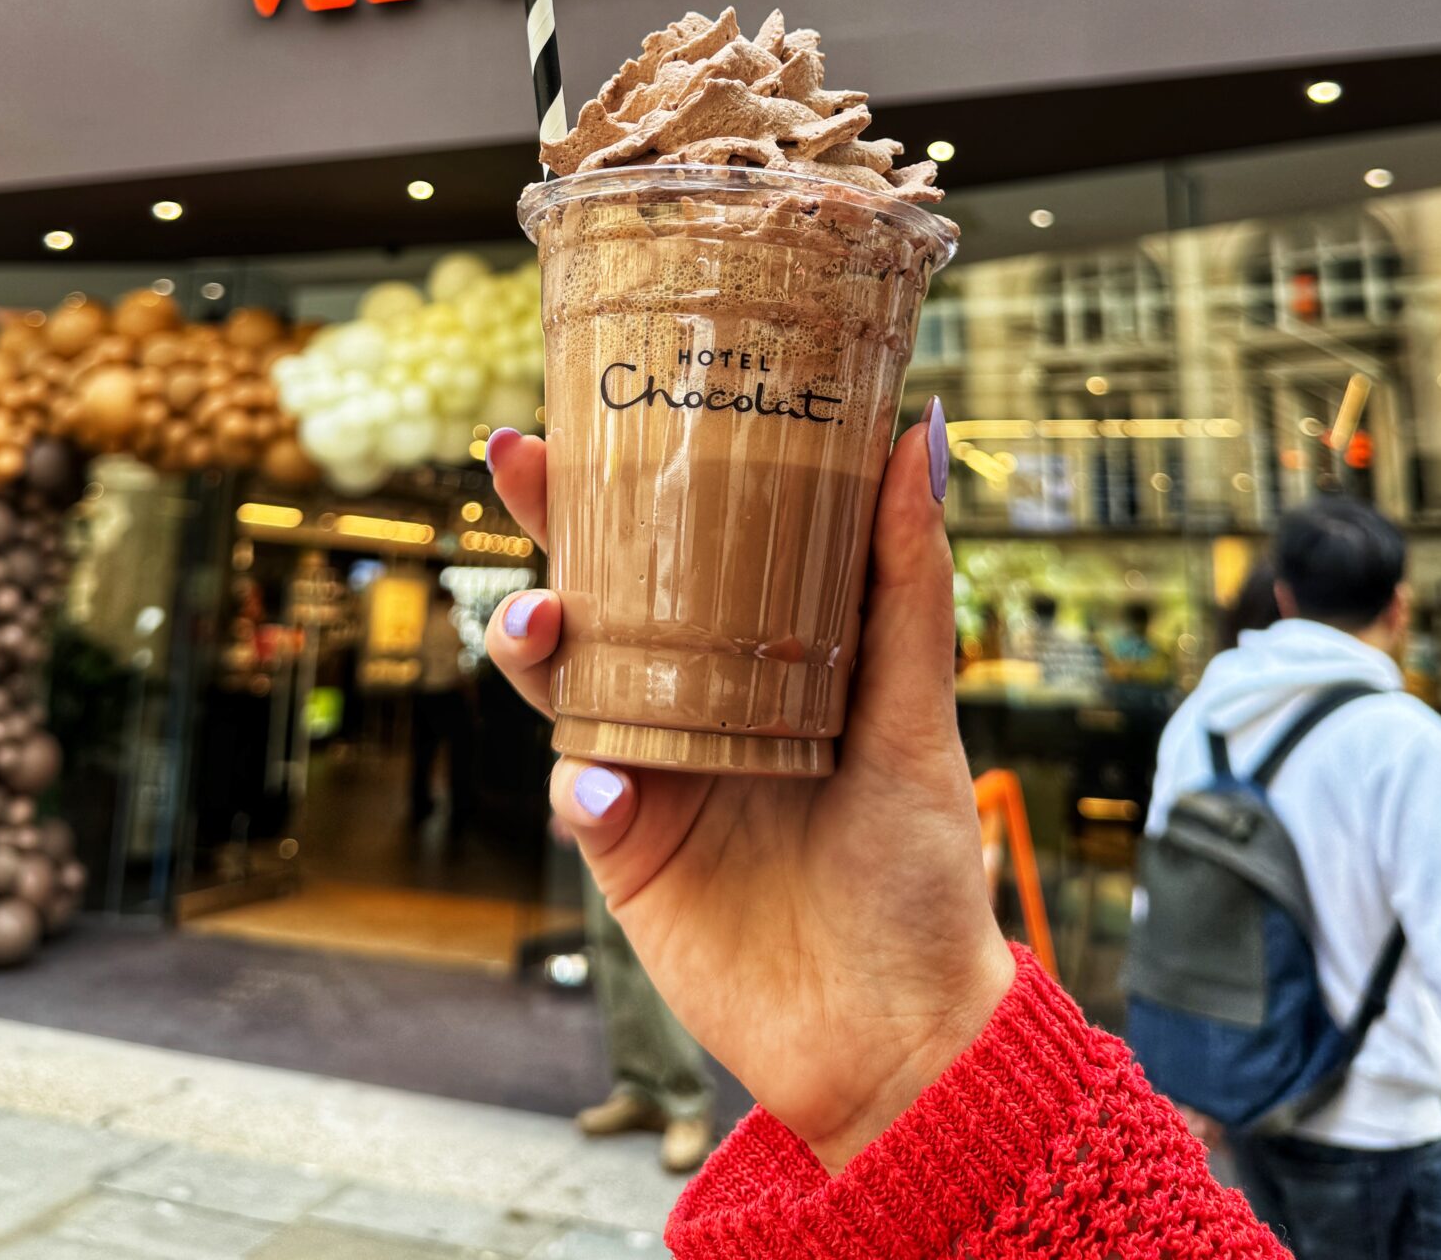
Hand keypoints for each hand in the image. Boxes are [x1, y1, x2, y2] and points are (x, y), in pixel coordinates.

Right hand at [486, 418, 1013, 1172]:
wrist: (898, 1033)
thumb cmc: (918, 866)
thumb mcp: (917, 707)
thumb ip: (908, 577)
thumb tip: (923, 429)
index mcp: (759, 652)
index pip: (684, 545)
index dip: (631, 478)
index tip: (591, 407)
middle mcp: (693, 699)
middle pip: (601, 593)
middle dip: (548, 525)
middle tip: (517, 461)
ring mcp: (653, 770)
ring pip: (563, 683)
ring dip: (532, 639)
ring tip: (541, 621)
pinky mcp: (628, 853)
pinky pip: (579, 797)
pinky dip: (582, 785)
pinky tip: (610, 790)